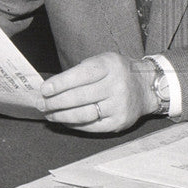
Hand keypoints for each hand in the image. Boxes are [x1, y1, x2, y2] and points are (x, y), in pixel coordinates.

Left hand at [37, 52, 155, 132]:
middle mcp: (116, 85)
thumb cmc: (117, 73)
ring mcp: (119, 105)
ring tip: (49, 114)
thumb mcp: (103, 61)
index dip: (60, 83)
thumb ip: (81, 72)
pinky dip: (74, 125)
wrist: (146, 87)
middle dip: (55, 102)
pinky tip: (64, 121)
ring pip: (83, 114)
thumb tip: (51, 87)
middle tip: (41, 104)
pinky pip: (91, 126)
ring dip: (61, 116)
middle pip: (79, 97)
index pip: (81, 75)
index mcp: (110, 66)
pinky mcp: (118, 122)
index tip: (44, 90)